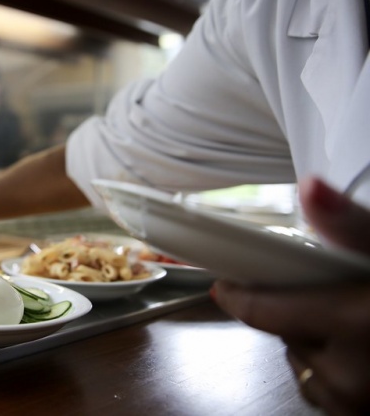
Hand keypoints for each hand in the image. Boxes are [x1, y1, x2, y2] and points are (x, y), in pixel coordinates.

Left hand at [212, 177, 369, 414]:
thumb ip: (354, 225)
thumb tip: (312, 188)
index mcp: (359, 324)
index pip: (266, 312)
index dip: (241, 295)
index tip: (226, 284)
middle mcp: (356, 376)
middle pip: (288, 337)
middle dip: (296, 313)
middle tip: (327, 293)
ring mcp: (365, 406)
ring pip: (308, 369)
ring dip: (317, 346)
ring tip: (351, 323)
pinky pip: (334, 395)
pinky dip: (339, 374)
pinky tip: (363, 352)